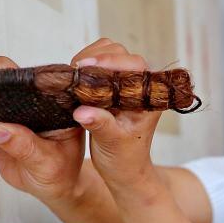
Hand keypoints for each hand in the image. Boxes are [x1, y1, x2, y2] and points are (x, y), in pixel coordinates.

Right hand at [0, 54, 85, 202]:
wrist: (51, 186)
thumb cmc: (59, 173)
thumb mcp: (47, 164)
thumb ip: (25, 147)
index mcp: (61, 102)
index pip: (42, 79)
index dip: (23, 79)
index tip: (4, 88)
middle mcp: (39, 97)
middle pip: (14, 75)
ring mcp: (20, 105)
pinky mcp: (2, 115)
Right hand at [71, 40, 161, 194]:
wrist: (123, 169)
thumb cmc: (124, 158)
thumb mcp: (112, 142)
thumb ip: (100, 124)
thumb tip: (82, 111)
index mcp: (149, 96)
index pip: (134, 65)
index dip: (110, 62)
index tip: (86, 67)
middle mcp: (140, 85)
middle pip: (119, 54)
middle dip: (96, 59)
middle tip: (75, 73)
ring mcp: (126, 82)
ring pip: (107, 53)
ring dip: (88, 60)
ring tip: (74, 77)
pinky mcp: (112, 83)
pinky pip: (98, 63)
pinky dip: (84, 66)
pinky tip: (75, 80)